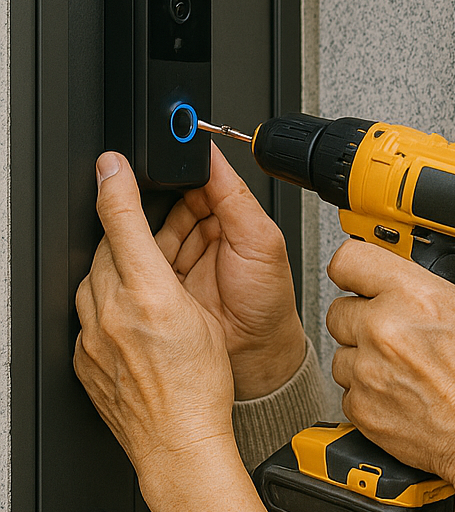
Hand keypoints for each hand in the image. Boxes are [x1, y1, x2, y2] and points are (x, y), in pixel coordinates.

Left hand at [74, 153, 237, 501]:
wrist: (179, 444)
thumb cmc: (198, 388)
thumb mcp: (198, 311)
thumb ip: (169, 260)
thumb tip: (147, 227)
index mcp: (144, 297)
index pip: (120, 224)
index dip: (117, 187)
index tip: (112, 164)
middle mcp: (109, 316)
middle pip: (106, 253)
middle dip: (124, 235)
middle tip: (150, 231)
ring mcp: (91, 340)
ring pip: (95, 283)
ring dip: (114, 271)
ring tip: (143, 282)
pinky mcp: (84, 360)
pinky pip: (89, 319)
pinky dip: (106, 309)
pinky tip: (130, 319)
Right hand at [155, 143, 305, 398]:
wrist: (254, 358)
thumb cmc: (268, 304)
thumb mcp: (260, 241)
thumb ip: (235, 197)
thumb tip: (212, 154)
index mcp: (229, 217)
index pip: (198, 180)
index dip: (179, 169)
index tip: (161, 160)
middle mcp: (201, 235)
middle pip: (166, 201)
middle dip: (152, 195)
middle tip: (140, 188)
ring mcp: (177, 259)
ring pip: (146, 228)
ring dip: (138, 223)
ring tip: (134, 220)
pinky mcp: (157, 283)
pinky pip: (136, 259)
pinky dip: (130, 252)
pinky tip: (129, 249)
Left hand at [325, 241, 454, 502]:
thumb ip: (440, 285)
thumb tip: (419, 273)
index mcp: (413, 296)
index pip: (348, 260)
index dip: (354, 268)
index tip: (360, 276)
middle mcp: (383, 329)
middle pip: (338, 308)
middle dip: (361, 317)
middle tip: (390, 330)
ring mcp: (367, 371)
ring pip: (341, 351)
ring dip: (362, 356)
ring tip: (401, 368)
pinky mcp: (360, 407)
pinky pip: (348, 388)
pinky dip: (367, 390)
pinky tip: (400, 392)